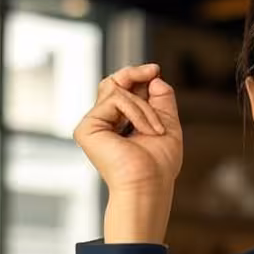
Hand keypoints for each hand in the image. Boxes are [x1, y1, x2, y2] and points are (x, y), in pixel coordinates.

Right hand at [73, 63, 182, 242]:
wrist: (149, 184)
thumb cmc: (159, 164)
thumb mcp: (167, 124)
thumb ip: (162, 98)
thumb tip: (154, 76)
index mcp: (119, 124)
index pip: (123, 90)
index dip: (136, 76)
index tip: (155, 70)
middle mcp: (103, 123)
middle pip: (112, 83)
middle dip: (134, 74)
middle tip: (152, 71)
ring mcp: (93, 125)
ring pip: (117, 90)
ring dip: (145, 107)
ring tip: (156, 130)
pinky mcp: (87, 128)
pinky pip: (115, 100)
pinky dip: (137, 112)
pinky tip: (147, 131)